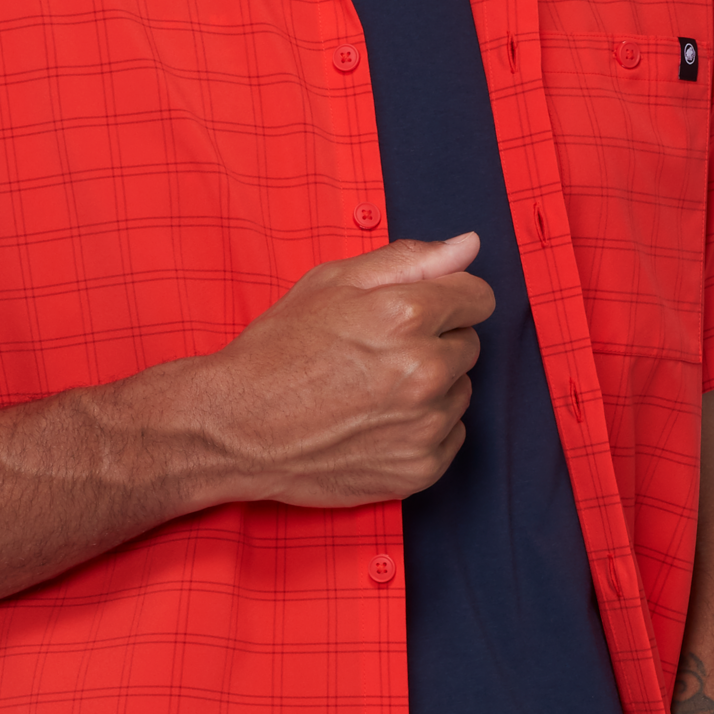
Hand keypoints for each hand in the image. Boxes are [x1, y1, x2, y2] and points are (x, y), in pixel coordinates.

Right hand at [213, 232, 495, 507]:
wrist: (236, 428)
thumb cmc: (278, 351)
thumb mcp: (332, 282)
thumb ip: (410, 259)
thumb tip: (469, 245)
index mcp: (407, 315)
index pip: (478, 297)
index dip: (447, 300)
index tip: (418, 312)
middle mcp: (425, 370)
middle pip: (468, 345)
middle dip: (435, 343)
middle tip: (378, 354)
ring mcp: (425, 425)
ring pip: (460, 392)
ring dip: (431, 389)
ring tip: (372, 391)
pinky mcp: (420, 468)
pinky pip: (451, 437)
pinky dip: (423, 430)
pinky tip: (378, 423)